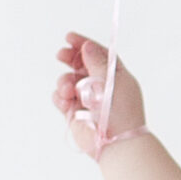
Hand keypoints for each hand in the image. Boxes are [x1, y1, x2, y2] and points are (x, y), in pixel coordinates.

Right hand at [53, 31, 144, 160]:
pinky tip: (65, 101)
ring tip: (68, 90)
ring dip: (64, 81)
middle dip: (69, 59)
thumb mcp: (111, 81)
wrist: (115, 142)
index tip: (68, 37)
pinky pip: (61, 98)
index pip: (98, 54)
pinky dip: (60, 97)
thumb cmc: (121, 113)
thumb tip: (87, 46)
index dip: (84, 44)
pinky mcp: (74, 112)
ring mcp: (86, 99)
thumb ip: (97, 63)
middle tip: (60, 55)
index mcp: (115, 75)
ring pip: (68, 81)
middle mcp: (100, 86)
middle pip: (80, 65)